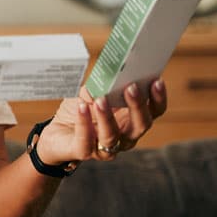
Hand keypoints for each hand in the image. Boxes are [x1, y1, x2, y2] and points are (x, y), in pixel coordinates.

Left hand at [35, 79, 167, 165]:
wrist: (57, 132)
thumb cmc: (81, 108)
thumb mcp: (94, 90)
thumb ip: (105, 81)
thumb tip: (112, 65)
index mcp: (132, 119)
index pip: (154, 111)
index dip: (158, 98)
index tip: (156, 81)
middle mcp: (124, 136)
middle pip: (141, 125)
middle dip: (138, 106)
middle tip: (131, 87)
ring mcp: (105, 147)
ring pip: (113, 136)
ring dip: (108, 116)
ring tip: (101, 99)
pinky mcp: (84, 151)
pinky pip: (86, 141)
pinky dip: (84, 123)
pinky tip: (82, 108)